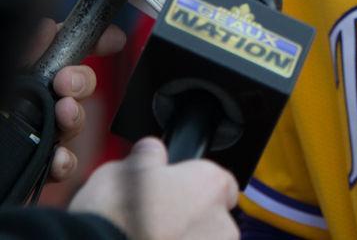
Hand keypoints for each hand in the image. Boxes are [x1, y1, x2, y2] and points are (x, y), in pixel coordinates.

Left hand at [25, 17, 125, 182]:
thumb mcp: (4, 69)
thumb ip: (21, 47)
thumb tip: (46, 27)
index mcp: (26, 70)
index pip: (66, 47)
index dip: (94, 41)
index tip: (112, 40)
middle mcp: (35, 98)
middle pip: (78, 84)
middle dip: (82, 81)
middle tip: (67, 84)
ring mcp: (38, 132)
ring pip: (74, 121)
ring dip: (75, 118)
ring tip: (64, 116)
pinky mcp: (36, 165)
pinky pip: (63, 161)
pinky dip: (65, 161)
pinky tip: (57, 158)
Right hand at [70, 136, 239, 239]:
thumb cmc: (113, 215)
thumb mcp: (126, 167)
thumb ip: (151, 158)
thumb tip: (153, 153)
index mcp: (211, 185)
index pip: (223, 183)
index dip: (197, 187)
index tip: (179, 192)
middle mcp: (221, 226)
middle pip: (214, 221)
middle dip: (189, 222)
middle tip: (155, 223)